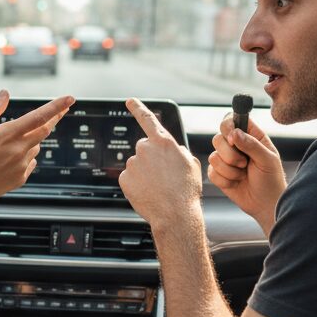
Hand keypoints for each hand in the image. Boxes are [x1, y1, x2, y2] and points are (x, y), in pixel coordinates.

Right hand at [0, 91, 73, 208]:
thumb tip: (4, 94)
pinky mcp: (21, 178)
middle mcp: (19, 149)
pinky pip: (31, 162)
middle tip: (60, 111)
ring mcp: (21, 165)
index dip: (57, 106)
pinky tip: (9, 159)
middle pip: (45, 130)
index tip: (70, 99)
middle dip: (54, 119)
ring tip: (9, 143)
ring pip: (36, 146)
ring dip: (32, 139)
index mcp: (8, 134)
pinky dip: (26, 156)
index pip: (39, 116)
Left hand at [118, 98, 202, 230]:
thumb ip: (179, 151)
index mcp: (163, 142)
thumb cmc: (186, 191)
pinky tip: (148, 193)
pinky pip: (130, 179)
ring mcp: (133, 163)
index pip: (148, 120)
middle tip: (163, 176)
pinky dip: (137, 185)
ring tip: (158, 188)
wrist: (175, 214)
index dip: (138, 108)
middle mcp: (145, 149)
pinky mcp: (124, 178)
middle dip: (151, 159)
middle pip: (144, 148)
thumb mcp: (191, 164)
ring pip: (137, 165)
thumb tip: (174, 150)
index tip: (130, 101)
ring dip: (145, 173)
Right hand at [208, 113, 285, 232]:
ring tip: (243, 175)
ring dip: (229, 170)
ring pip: (213, 156)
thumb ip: (252, 145)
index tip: (232, 138)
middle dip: (230, 154)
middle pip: (218, 138)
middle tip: (244, 163)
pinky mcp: (218, 173)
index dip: (228, 126)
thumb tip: (234, 133)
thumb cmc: (272, 180)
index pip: (232, 119)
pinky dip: (225, 180)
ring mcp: (225, 159)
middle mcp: (236, 145)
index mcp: (250, 136)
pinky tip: (236, 183)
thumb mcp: (267, 160)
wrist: (266, 204)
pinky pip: (211, 172)